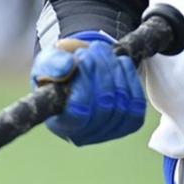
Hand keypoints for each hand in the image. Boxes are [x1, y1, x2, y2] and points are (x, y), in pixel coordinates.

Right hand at [30, 35, 144, 145]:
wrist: (77, 74)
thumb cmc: (57, 73)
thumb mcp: (46, 64)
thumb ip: (51, 64)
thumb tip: (67, 66)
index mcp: (60, 124)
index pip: (79, 114)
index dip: (83, 84)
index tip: (79, 58)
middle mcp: (84, 135)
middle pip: (104, 105)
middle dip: (101, 69)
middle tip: (94, 47)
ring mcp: (107, 133)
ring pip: (122, 102)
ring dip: (115, 69)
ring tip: (104, 50)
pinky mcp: (127, 125)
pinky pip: (137, 104)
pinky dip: (131, 78)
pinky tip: (121, 62)